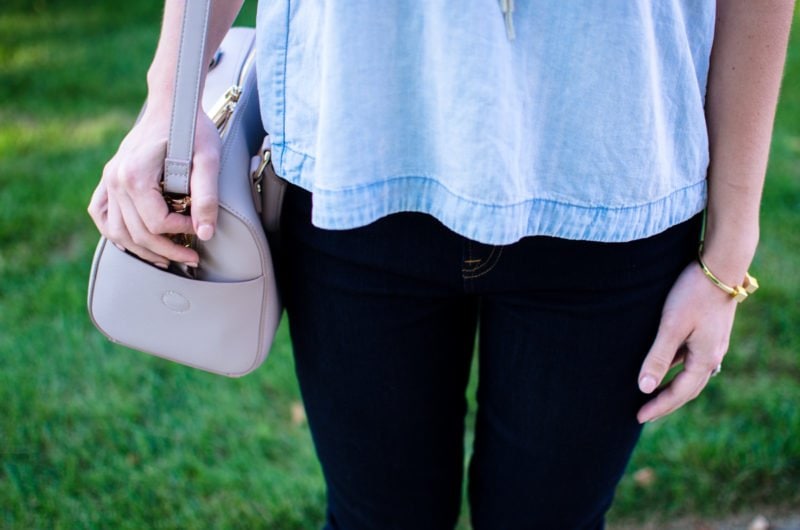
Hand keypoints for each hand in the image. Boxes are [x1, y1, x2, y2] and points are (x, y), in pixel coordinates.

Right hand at [88, 109, 220, 267]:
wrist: (172, 104)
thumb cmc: (192, 128)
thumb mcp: (208, 159)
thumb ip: (207, 196)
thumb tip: (205, 233)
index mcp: (135, 174)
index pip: (156, 222)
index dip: (182, 232)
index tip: (200, 228)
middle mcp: (115, 179)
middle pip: (136, 233)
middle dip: (168, 251)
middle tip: (193, 258)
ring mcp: (108, 179)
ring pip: (116, 231)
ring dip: (142, 251)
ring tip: (168, 259)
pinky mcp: (109, 178)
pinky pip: (101, 215)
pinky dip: (116, 234)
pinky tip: (137, 244)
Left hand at [636, 261, 738, 422]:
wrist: (720, 266)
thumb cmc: (692, 293)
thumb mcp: (671, 326)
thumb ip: (658, 357)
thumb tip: (645, 388)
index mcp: (705, 358)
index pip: (680, 393)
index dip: (659, 406)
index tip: (639, 417)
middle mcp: (713, 354)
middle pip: (689, 388)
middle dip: (667, 402)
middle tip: (645, 413)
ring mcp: (713, 342)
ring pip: (691, 373)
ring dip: (673, 385)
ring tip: (652, 393)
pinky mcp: (709, 330)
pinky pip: (691, 358)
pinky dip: (677, 367)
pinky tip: (665, 364)